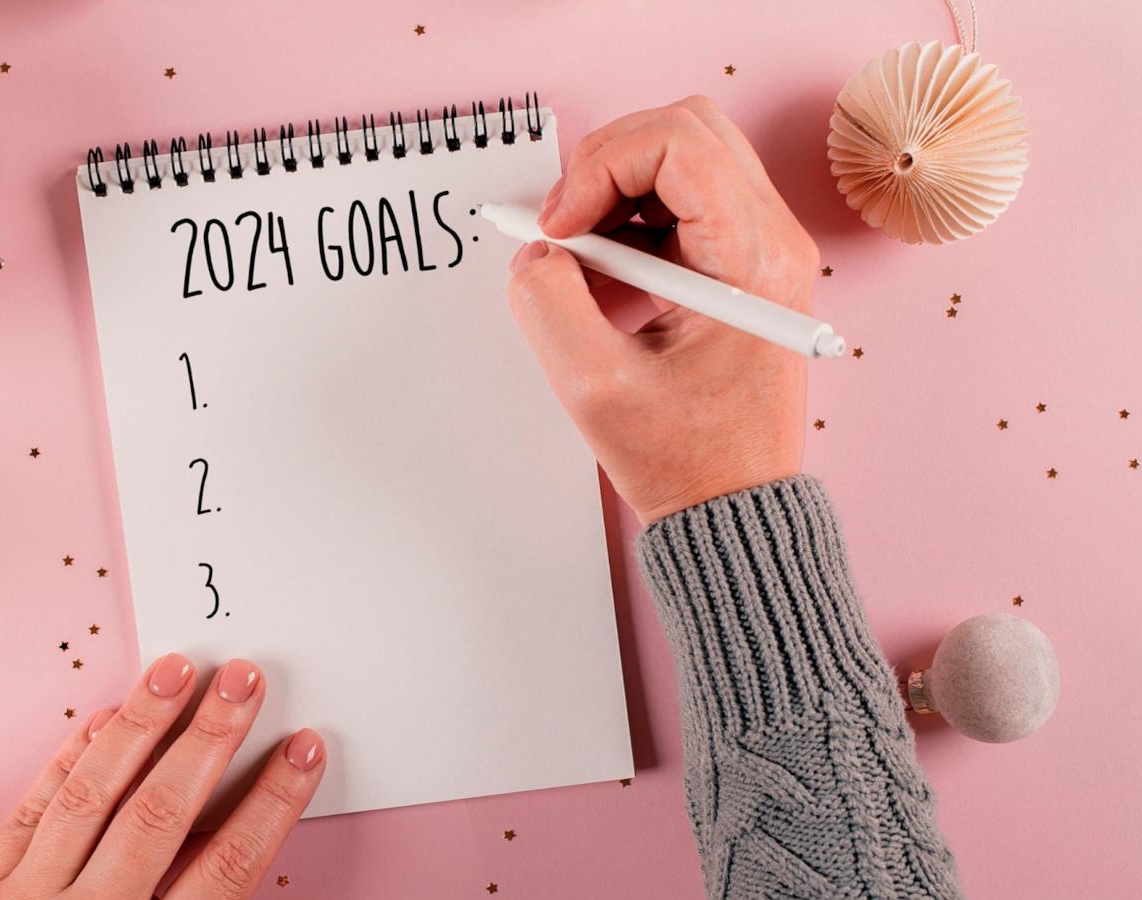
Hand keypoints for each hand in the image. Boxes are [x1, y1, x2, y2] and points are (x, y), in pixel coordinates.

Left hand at [0, 654, 325, 899]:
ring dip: (139, 727)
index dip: (271, 804)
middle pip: (161, 814)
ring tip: (175, 670)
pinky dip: (63, 763)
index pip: (225, 869)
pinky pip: (28, 813)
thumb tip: (240, 858)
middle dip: (209, 740)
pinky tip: (97, 721)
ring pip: (90, 796)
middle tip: (245, 678)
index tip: (304, 751)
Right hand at [506, 96, 819, 523]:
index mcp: (753, 260)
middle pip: (686, 130)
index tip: (559, 228)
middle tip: (562, 225)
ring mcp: (761, 248)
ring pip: (684, 156)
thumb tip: (536, 254)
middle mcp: (772, 240)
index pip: (677, 144)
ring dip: (615, 187)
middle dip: (606, 163)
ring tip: (578, 250)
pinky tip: (601, 269)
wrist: (732, 506)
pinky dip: (629, 216)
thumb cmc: (686, 460)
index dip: (599, 167)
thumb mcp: (593, 388)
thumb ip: (548, 303)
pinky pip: (682, 201)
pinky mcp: (740, 264)